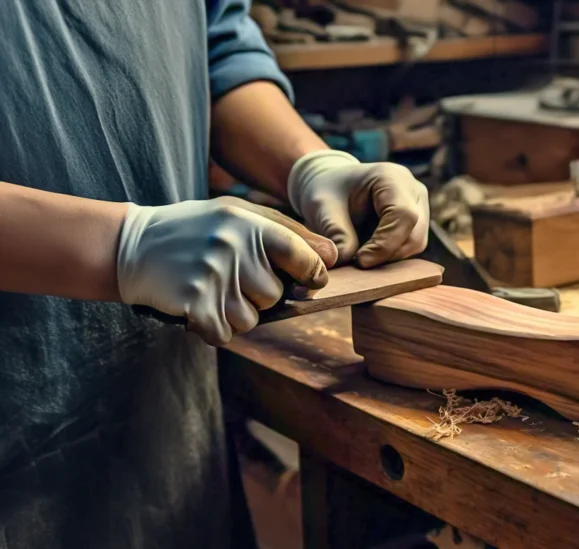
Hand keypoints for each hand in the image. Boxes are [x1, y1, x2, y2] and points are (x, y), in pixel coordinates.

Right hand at [117, 196, 336, 344]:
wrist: (131, 246)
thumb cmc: (197, 231)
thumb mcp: (241, 216)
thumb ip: (289, 232)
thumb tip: (332, 257)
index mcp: (251, 224)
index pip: (306, 259)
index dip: (312, 275)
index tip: (308, 280)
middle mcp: (234, 248)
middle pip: (275, 297)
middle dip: (259, 295)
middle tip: (231, 278)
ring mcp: (213, 277)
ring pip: (252, 320)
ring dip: (235, 313)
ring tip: (212, 289)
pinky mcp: (194, 303)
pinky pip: (225, 334)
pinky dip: (214, 328)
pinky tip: (198, 305)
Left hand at [287, 150, 428, 267]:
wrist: (334, 187)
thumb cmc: (328, 191)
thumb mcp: (323, 206)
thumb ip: (336, 231)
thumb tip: (347, 259)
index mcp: (392, 177)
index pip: (403, 215)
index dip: (385, 243)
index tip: (359, 260)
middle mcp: (413, 190)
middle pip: (415, 233)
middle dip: (386, 254)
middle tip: (357, 263)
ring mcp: (420, 206)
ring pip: (415, 244)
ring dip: (389, 257)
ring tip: (360, 256)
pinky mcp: (418, 223)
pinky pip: (411, 247)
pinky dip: (390, 255)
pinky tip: (369, 253)